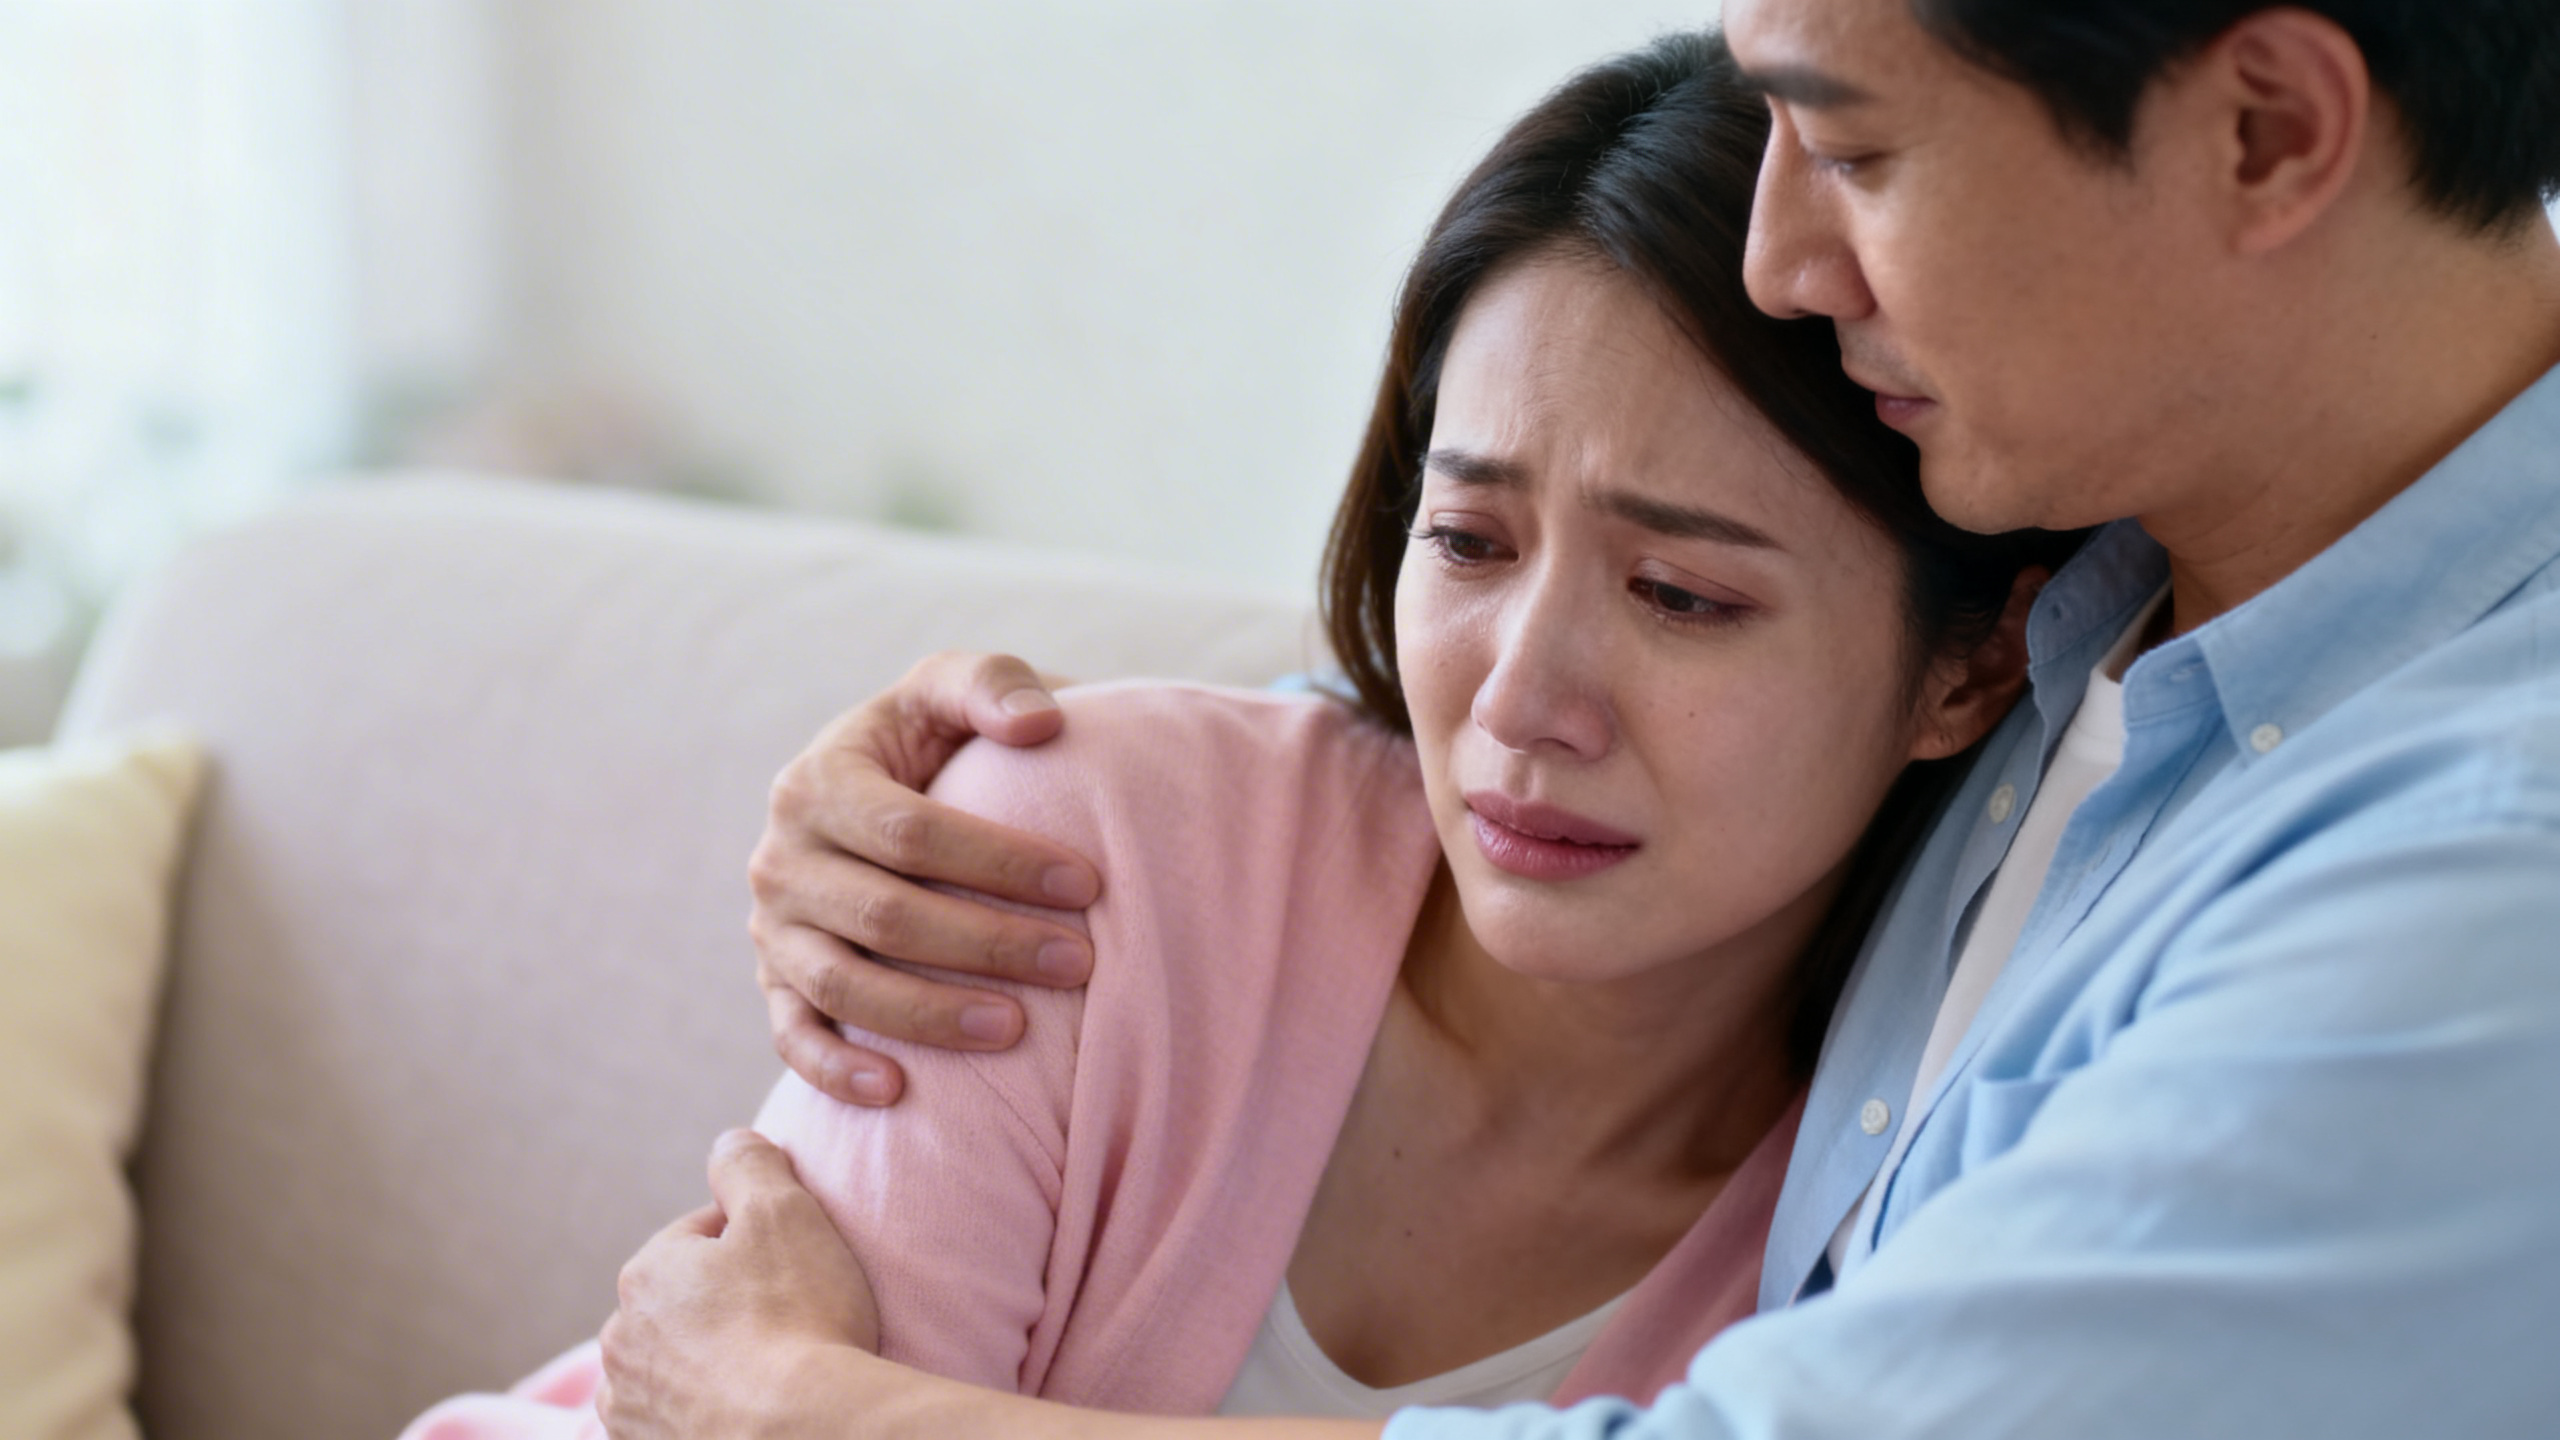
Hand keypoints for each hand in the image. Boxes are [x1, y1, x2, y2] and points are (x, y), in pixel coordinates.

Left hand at [596, 1130, 878, 1439]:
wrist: (801, 1429)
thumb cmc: (796, 1317)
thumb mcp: (783, 1210)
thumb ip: (748, 1163)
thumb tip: (729, 1140)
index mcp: (645, 1273)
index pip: (707, 1235)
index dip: (761, 1243)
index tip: (798, 1267)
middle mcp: (621, 1340)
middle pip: (688, 1301)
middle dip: (730, 1302)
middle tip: (791, 1317)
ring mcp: (630, 1406)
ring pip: (678, 1362)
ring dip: (712, 1360)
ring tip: (769, 1368)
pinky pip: (675, 1418)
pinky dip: (703, 1410)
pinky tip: (744, 1406)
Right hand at [751, 652, 1101, 1106]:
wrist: (881, 798)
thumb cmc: (934, 743)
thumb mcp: (952, 691)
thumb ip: (993, 684)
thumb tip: (1040, 725)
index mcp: (819, 780)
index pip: (910, 831)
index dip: (999, 860)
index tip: (1088, 883)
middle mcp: (782, 856)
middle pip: (885, 916)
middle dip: (988, 943)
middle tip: (1080, 963)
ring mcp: (773, 927)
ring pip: (844, 985)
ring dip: (931, 1015)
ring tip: (1018, 1029)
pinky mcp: (774, 984)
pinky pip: (794, 1037)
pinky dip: (837, 1069)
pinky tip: (898, 1092)